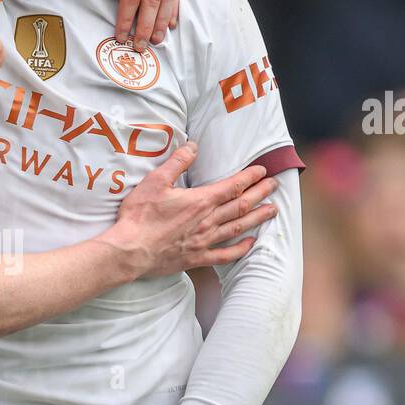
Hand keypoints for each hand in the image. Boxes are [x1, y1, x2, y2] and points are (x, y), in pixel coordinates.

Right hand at [105, 143, 278, 276]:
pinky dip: (240, 249)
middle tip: (275, 185)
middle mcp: (208, 221)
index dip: (249, 177)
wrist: (130, 251)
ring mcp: (204, 241)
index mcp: (200, 201)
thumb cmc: (139, 216)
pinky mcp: (197, 258)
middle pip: (241, 205)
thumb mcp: (154, 181)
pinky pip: (225, 254)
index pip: (232, 186)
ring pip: (238, 227)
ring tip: (273, 210)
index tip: (262, 170)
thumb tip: (193, 146)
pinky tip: (250, 244)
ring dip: (257, 218)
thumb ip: (177, 163)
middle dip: (260, 193)